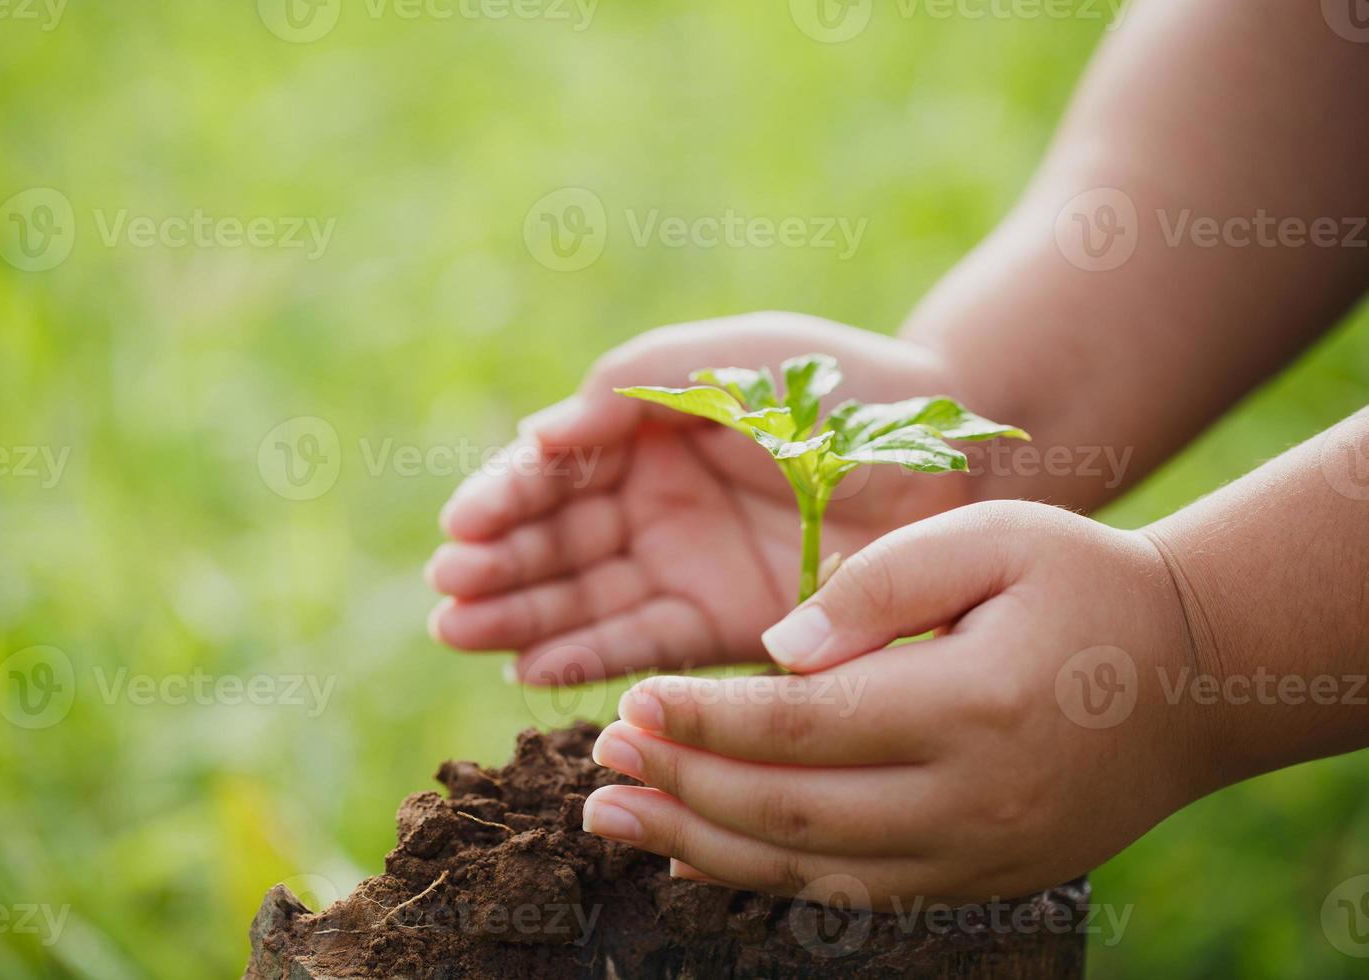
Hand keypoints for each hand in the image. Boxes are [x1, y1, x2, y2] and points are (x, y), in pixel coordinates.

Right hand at [427, 312, 977, 683]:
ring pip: (584, 597)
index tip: (464, 526)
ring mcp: (682, 564)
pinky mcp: (718, 623)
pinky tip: (530, 670)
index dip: (506, 496)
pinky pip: (640, 645)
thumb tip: (538, 435)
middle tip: (450, 593)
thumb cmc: (837, 386)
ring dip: (521, 617)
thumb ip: (634, 385)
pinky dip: (585, 659)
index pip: (556, 468)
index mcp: (644, 430)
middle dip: (499, 565)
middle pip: (556, 540)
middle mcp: (652, 501)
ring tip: (462, 635)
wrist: (942, 456)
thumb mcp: (730, 361)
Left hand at [580, 501, 1215, 903]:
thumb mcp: (988, 540)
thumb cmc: (1081, 585)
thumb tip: (772, 652)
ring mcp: (979, 857)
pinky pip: (853, 893)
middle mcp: (973, 800)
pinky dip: (766, 877)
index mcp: (972, 703)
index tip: (633, 699)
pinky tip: (696, 854)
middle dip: (683, 786)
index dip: (706, 717)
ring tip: (612, 818)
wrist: (1191, 677)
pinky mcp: (980, 881)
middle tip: (598, 760)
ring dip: (700, 846)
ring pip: (810, 869)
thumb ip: (875, 586)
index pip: (804, 724)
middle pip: (792, 809)